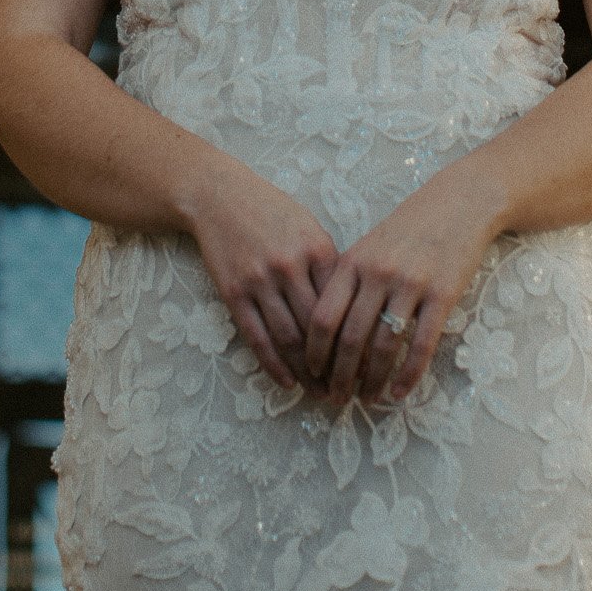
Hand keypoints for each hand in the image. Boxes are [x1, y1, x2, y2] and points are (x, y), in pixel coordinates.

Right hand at [183, 159, 341, 392]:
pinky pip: (257, 337)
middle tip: (349, 389)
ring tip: (321, 394)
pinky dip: (273, 365)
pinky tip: (287, 382)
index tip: (371, 364)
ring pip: (289, 339)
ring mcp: (259, 281)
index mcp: (317, 250)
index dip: (359, 340)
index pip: (345, 306)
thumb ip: (329, 265)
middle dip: (337, 364)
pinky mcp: (234, 292)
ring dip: (307, 373)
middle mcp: (290, 267)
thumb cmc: (272, 212)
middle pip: (319, 328)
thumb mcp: (310, 228)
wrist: (220, 196)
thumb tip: (354, 310)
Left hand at [304, 165, 503, 406]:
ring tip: (367, 400)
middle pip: (350, 338)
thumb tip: (325, 329)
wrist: (460, 202)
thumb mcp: (370, 245)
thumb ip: (348, 280)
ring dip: (371, 381)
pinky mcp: (442, 295)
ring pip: (383, 346)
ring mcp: (410, 284)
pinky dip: (408, 375)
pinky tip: (398, 392)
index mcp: (353, 261)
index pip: (323, 316)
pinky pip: (420, 345)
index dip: (314, 352)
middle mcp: (377, 273)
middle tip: (335, 399)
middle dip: (339, 376)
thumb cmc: (410, 227)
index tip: (312, 373)